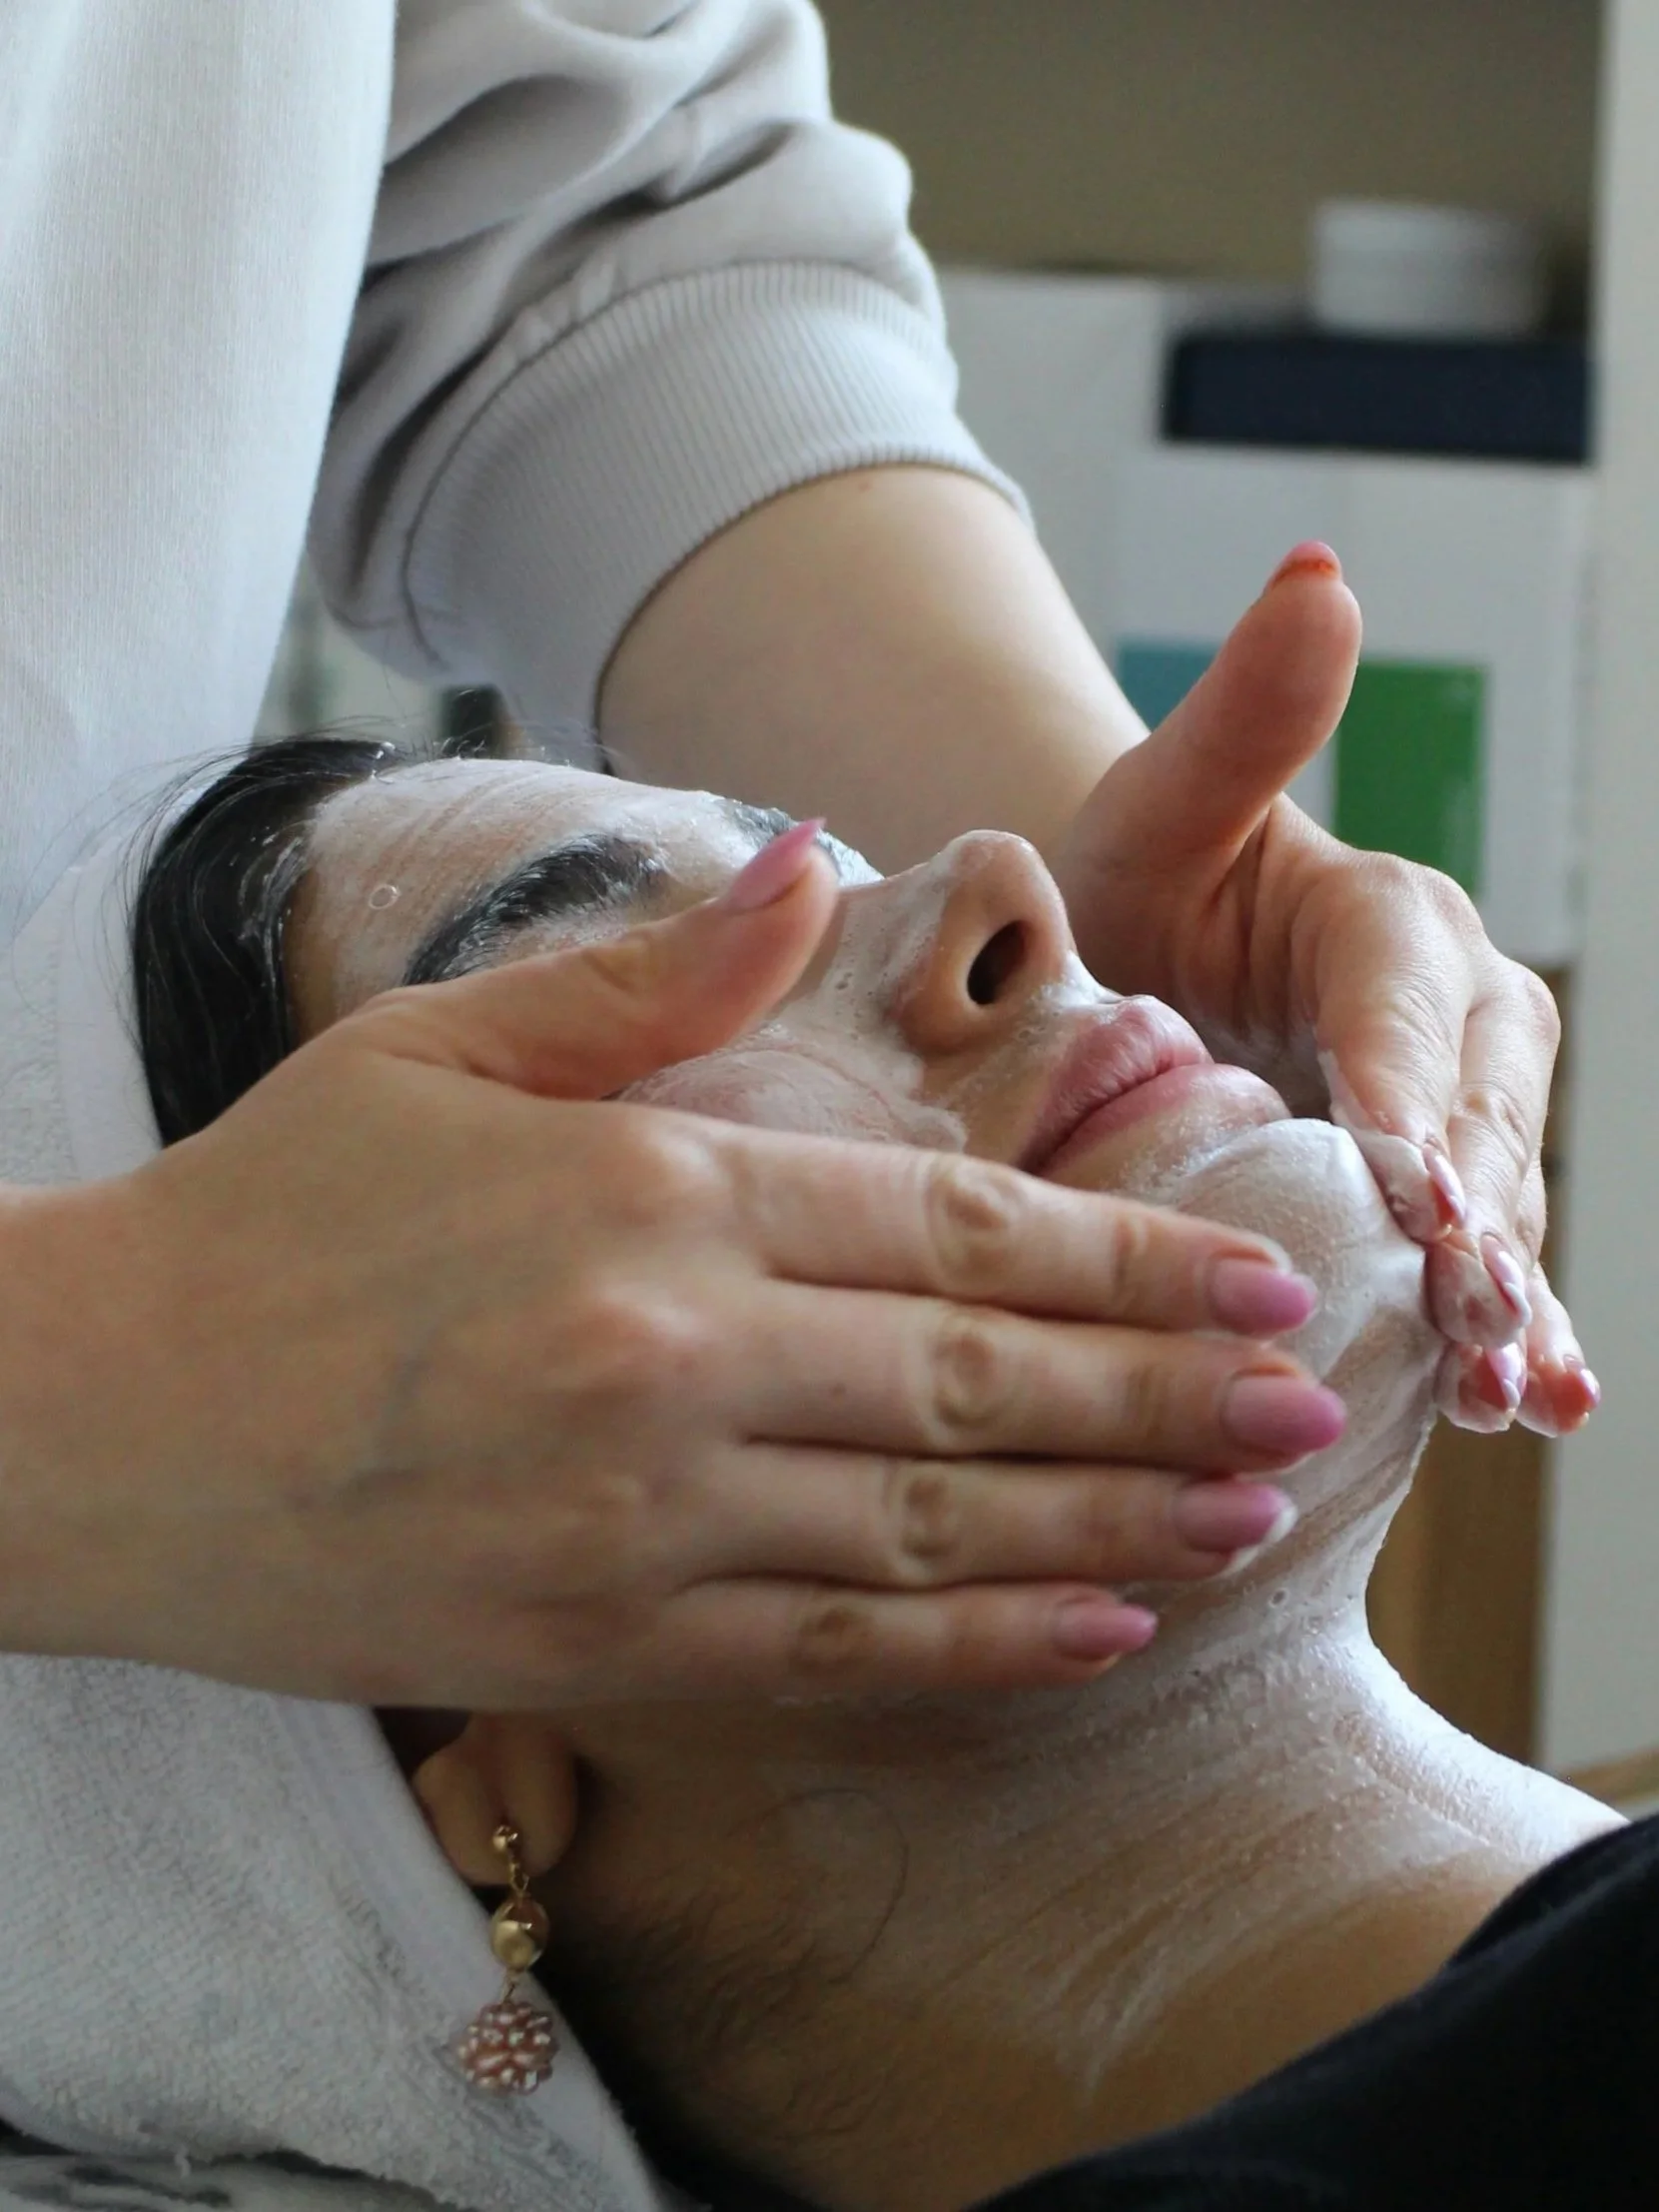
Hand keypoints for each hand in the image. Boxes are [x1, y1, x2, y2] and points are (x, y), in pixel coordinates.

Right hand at [0, 832, 1331, 1707]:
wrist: (89, 1422)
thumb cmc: (267, 1214)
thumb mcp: (440, 1046)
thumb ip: (648, 974)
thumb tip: (806, 861)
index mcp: (652, 1191)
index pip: (953, 1226)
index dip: (1124, 1256)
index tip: (1248, 1276)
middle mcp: (674, 1361)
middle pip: (983, 1380)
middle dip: (1165, 1394)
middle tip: (1307, 1402)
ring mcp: (641, 1522)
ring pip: (939, 1531)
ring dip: (1114, 1526)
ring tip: (1245, 1518)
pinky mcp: (594, 1647)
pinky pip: (833, 1659)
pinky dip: (976, 1653)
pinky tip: (1092, 1636)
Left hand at [1052, 544, 1595, 1439]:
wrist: (1129, 972)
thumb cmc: (1130, 884)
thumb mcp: (1160, 806)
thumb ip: (1244, 715)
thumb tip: (1319, 574)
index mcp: (1382, 915)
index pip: (1406, 996)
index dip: (1411, 1084)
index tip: (1406, 1176)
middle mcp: (1446, 1012)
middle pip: (1480, 1113)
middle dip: (1481, 1214)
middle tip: (1471, 1313)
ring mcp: (1451, 1112)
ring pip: (1499, 1198)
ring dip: (1512, 1294)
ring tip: (1516, 1389)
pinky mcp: (1434, 1190)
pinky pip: (1485, 1258)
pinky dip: (1506, 1328)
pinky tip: (1525, 1405)